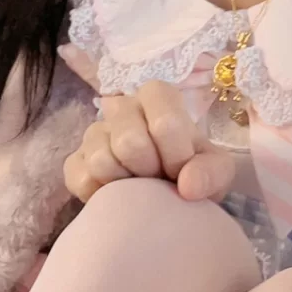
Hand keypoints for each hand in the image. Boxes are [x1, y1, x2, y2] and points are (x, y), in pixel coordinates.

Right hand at [64, 80, 234, 204]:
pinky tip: (117, 194)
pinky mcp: (75, 161)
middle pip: (129, 141)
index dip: (176, 154)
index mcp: (158, 96)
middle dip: (149, 170)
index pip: (165, 120)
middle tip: (158, 179)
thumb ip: (211, 172)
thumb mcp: (216, 170)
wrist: (165, 193)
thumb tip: (187, 186)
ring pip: (102, 160)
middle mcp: (122, 106)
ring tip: (139, 186)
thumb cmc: (191, 171)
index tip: (181, 171)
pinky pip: (81, 178)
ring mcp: (95, 133)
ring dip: (126, 184)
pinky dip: (101, 194)